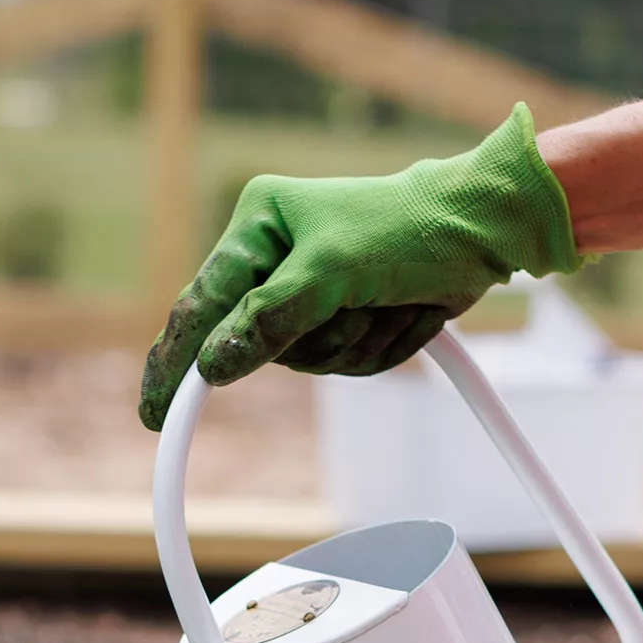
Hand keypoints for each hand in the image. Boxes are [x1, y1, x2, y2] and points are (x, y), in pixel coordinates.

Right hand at [136, 104, 578, 429]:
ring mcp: (313, 292)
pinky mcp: (348, 317)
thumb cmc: (411, 230)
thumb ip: (270, 317)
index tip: (156, 416)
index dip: (176, 362)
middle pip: (259, 345)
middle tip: (357, 307)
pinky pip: (345, 365)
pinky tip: (403, 312)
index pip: (200, 305)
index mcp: (257, 225)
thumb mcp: (334, 270)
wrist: (486, 233)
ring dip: (355, 344)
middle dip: (315, 339)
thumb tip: (213, 364)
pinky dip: (379, 349)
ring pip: (308, 363)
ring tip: (388, 302)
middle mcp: (277, 258)